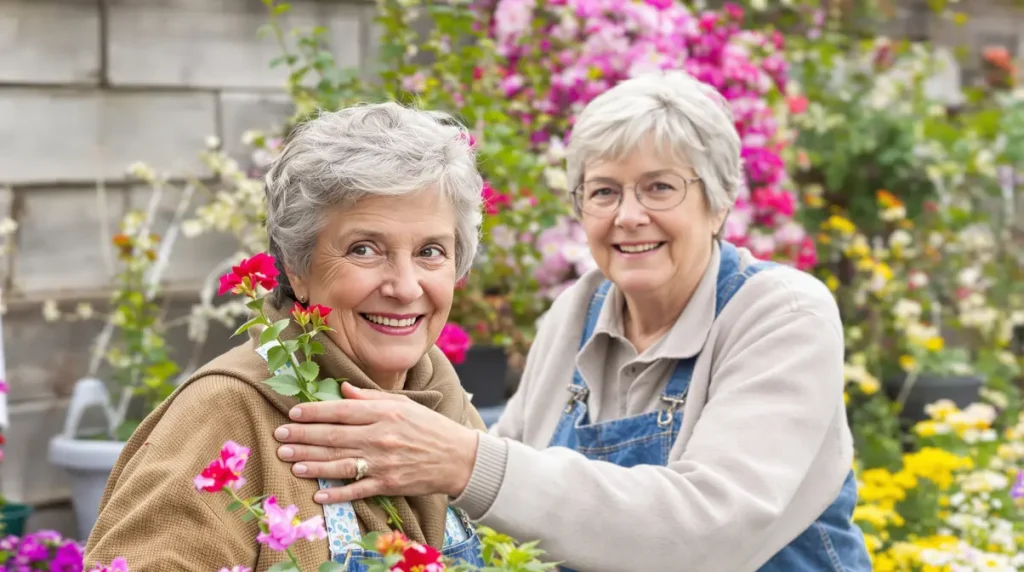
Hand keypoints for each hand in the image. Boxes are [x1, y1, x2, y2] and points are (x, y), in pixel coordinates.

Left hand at [273, 382, 479, 502]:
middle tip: (280, 436)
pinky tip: (318, 493)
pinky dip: (337, 493)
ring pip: (339, 462)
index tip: (293, 413)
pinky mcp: (389, 484)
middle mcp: (381, 437)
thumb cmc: (430, 427)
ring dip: (311, 462)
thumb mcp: (404, 404)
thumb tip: (342, 388)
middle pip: (334, 436)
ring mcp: (384, 463)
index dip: (314, 412)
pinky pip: (357, 490)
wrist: (459, 457)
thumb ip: (371, 397)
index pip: (341, 410)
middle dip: (303, 436)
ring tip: (290, 459)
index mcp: (385, 413)